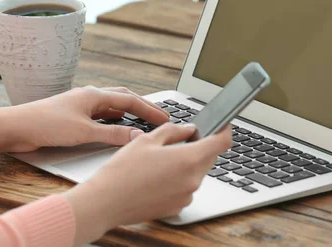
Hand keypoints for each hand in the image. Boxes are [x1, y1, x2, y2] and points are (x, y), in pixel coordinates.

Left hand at [5, 86, 169, 151]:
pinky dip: (114, 119)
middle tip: (159, 117)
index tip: (165, 118)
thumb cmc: (46, 124)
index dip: (149, 109)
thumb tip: (137, 136)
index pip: (129, 100)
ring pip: (111, 106)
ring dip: (128, 112)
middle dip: (142, 107)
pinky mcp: (72, 116)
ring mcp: (80, 105)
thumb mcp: (84, 132)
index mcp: (94, 95)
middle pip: (123, 98)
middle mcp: (89, 96)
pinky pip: (100, 114)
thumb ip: (112, 135)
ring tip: (143, 121)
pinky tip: (116, 127)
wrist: (16, 127)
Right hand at [65, 123, 231, 244]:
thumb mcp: (147, 140)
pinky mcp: (178, 207)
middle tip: (181, 139)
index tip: (221, 125)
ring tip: (160, 160)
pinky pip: (186, 187)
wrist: (107, 201)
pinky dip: (179, 179)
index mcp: (189, 159)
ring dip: (188, 163)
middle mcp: (193, 179)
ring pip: (197, 173)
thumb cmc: (123, 171)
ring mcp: (187, 195)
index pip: (221, 142)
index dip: (224, 130)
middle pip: (210, 157)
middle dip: (201, 146)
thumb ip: (173, 131)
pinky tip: (157, 176)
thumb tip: (188, 129)